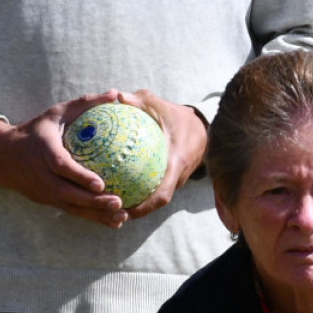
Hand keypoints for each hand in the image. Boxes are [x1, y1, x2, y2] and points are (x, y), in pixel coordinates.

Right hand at [0, 93, 117, 222]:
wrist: (3, 157)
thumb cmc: (36, 131)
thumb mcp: (56, 113)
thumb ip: (85, 104)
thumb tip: (114, 94)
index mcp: (44, 152)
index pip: (61, 167)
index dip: (79, 176)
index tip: (100, 183)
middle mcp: (43, 176)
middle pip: (69, 193)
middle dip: (94, 201)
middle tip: (118, 202)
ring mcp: (45, 192)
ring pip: (73, 207)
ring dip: (97, 215)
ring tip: (122, 216)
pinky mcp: (49, 202)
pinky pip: (73, 212)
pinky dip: (93, 218)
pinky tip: (114, 221)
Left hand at [89, 89, 208, 224]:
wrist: (202, 128)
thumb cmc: (178, 116)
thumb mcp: (160, 105)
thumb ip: (141, 100)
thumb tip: (119, 96)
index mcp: (176, 164)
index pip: (162, 193)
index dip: (145, 206)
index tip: (127, 211)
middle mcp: (176, 178)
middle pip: (155, 204)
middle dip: (135, 213)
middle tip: (112, 215)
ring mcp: (174, 181)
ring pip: (154, 200)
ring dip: (135, 207)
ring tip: (110, 209)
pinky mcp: (170, 180)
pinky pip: (153, 190)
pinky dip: (138, 194)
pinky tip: (117, 190)